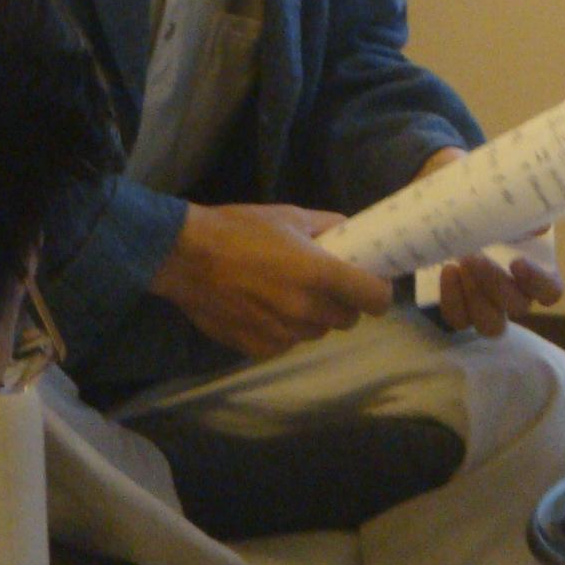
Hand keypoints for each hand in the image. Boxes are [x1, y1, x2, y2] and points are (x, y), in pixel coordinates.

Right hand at [149, 202, 392, 359]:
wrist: (186, 257)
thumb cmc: (239, 229)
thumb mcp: (289, 215)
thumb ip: (328, 225)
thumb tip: (352, 231)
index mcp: (320, 273)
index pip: (376, 299)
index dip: (379, 292)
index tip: (370, 283)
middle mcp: (307, 310)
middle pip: (348, 319)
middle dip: (343, 302)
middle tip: (323, 284)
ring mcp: (284, 334)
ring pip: (318, 333)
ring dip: (313, 317)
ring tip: (287, 293)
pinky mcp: (261, 349)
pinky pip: (289, 343)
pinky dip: (285, 330)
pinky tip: (264, 308)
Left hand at [413, 148, 563, 336]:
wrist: (452, 199)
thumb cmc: (487, 199)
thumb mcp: (502, 195)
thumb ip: (521, 206)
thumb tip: (537, 224)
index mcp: (535, 269)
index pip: (550, 291)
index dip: (538, 283)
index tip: (517, 262)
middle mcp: (514, 292)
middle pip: (517, 307)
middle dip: (495, 285)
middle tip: (475, 257)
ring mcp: (487, 304)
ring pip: (490, 323)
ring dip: (475, 297)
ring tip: (460, 263)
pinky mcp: (460, 307)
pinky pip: (458, 318)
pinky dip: (451, 299)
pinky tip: (447, 270)